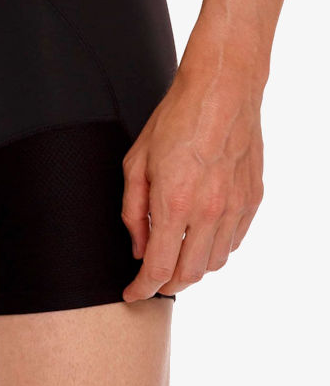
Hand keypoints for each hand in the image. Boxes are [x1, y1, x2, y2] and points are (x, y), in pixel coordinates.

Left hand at [121, 66, 263, 299]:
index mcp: (173, 203)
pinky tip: (201, 240)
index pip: (157, 268)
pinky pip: (234, 241)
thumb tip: (138, 246)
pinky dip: (216, 250)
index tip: (132, 293)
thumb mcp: (136, 162)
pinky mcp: (252, 199)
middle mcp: (208, 212)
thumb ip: (133, 210)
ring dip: (193, 269)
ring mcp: (234, 207)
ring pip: (215, 262)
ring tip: (176, 260)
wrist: (221, 91)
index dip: (142, 289)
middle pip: (189, 274)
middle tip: (152, 281)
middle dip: (167, 285)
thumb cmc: (176, 119)